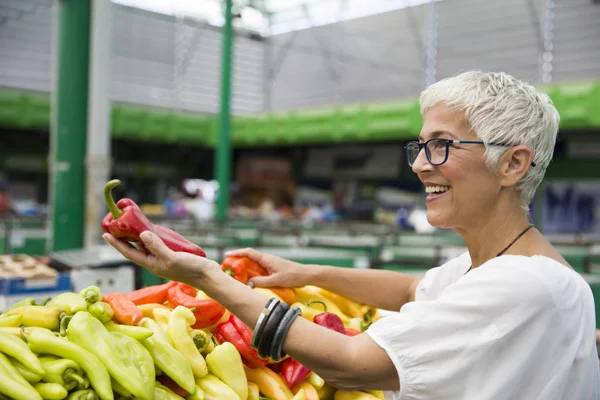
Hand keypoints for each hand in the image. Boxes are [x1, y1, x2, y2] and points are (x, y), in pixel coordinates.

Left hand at [102, 231, 220, 284]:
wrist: (207, 275)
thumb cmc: (190, 269)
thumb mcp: (172, 258)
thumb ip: (157, 247)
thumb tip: (142, 234)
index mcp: (151, 264)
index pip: (129, 253)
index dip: (116, 244)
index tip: (105, 234)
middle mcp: (154, 262)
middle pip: (135, 248)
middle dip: (124, 238)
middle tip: (115, 225)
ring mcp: (163, 258)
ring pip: (145, 245)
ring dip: (137, 236)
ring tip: (130, 224)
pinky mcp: (172, 255)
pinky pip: (157, 244)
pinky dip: (151, 236)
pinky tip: (152, 229)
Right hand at [224, 248, 311, 287]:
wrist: (307, 275)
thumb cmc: (293, 276)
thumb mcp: (276, 281)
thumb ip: (261, 282)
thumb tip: (247, 283)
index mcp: (267, 259)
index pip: (249, 253)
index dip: (237, 252)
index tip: (227, 254)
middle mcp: (267, 259)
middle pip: (250, 257)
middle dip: (238, 260)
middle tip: (228, 266)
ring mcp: (271, 263)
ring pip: (255, 263)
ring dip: (245, 266)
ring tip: (236, 273)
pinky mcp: (274, 268)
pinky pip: (260, 268)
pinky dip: (253, 271)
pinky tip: (250, 279)